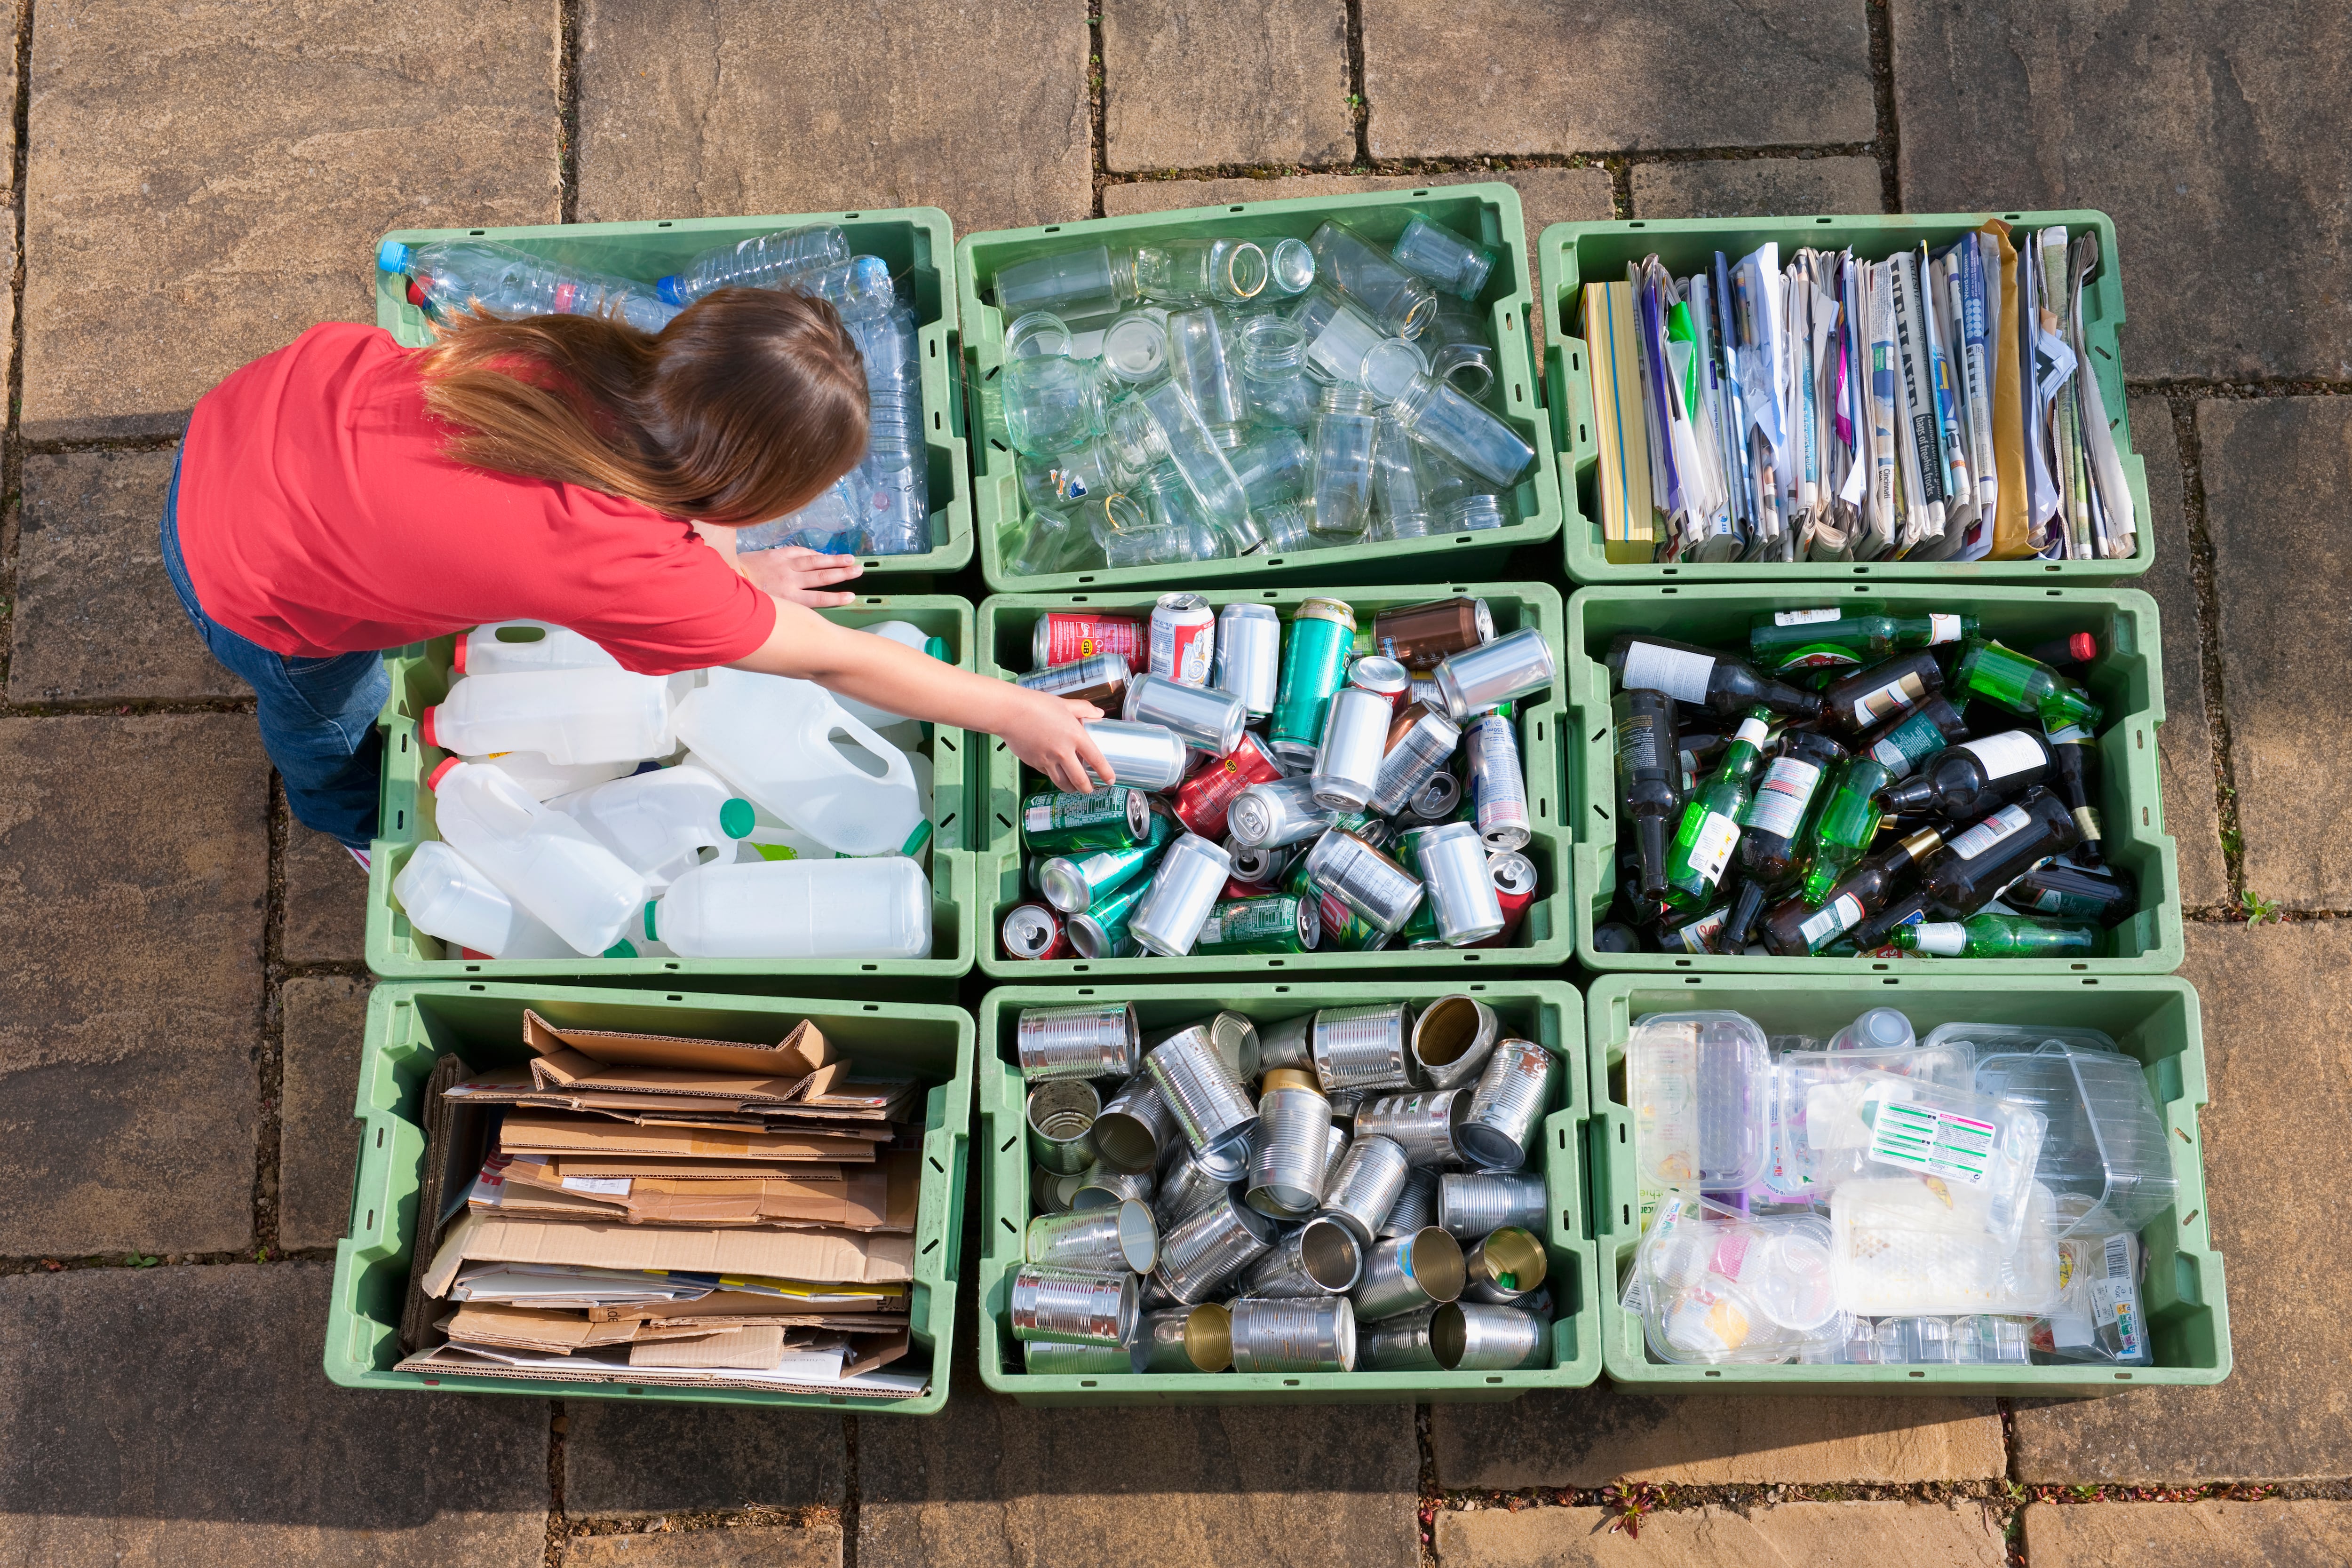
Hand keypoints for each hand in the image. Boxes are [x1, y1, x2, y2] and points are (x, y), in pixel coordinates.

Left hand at [731, 546, 864, 606]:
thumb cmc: (743, 600)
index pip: (818, 599)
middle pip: (822, 577)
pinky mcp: (778, 553)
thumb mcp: (764, 611)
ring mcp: (785, 565)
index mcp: (788, 598)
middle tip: (860, 570)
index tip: (852, 596)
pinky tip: (822, 554)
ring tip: (851, 559)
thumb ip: (782, 612)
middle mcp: (790, 581)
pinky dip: (812, 553)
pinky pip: (800, 551)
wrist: (725, 575)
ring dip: (834, 560)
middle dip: (843, 574)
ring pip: (815, 562)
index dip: (837, 598)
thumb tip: (795, 620)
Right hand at [999, 690, 1111, 793]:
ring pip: (1063, 783)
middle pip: (1080, 780)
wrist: (1010, 712)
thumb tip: (1099, 713)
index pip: (1096, 760)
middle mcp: (1063, 752)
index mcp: (1075, 736)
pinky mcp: (1034, 763)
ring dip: (1071, 788)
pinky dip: (1054, 776)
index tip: (1111, 780)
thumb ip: (1085, 709)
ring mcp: (1047, 760)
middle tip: (1091, 789)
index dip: (1106, 773)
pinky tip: (1057, 773)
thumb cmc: (1037, 705)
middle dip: (1088, 789)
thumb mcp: (1065, 704)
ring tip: (1075, 788)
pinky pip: (1048, 774)